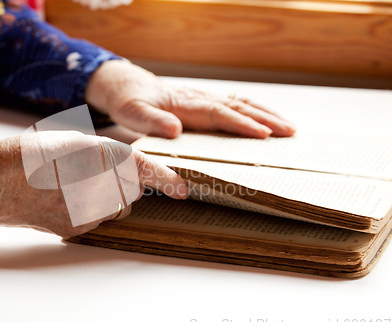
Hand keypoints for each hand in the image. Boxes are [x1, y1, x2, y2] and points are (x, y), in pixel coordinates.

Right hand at [0, 132, 188, 237]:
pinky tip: (67, 200)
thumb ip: (102, 152)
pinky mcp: (73, 228)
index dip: (165, 178)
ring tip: (79, 186)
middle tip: (99, 174)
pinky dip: (93, 210)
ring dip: (112, 198)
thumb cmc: (22, 155)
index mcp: (89, 153)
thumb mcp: (67, 140)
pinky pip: (98, 220)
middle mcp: (89, 183)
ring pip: (117, 208)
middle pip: (131, 190)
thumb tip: (129, 169)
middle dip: (127, 182)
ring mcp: (81, 209)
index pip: (138, 166)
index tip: (182, 188)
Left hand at [85, 60, 295, 138]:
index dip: (242, 123)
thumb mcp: (133, 113)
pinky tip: (268, 119)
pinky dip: (256, 111)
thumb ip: (151, 121)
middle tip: (290, 132)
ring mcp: (205, 98)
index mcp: (186, 104)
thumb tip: (175, 130)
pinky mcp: (206, 102)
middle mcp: (200, 99)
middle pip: (238, 106)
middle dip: (266, 119)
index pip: (219, 114)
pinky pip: (236, 104)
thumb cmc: (132, 102)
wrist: (131, 87)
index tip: (263, 134)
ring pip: (241, 103)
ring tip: (290, 128)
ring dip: (267, 114)